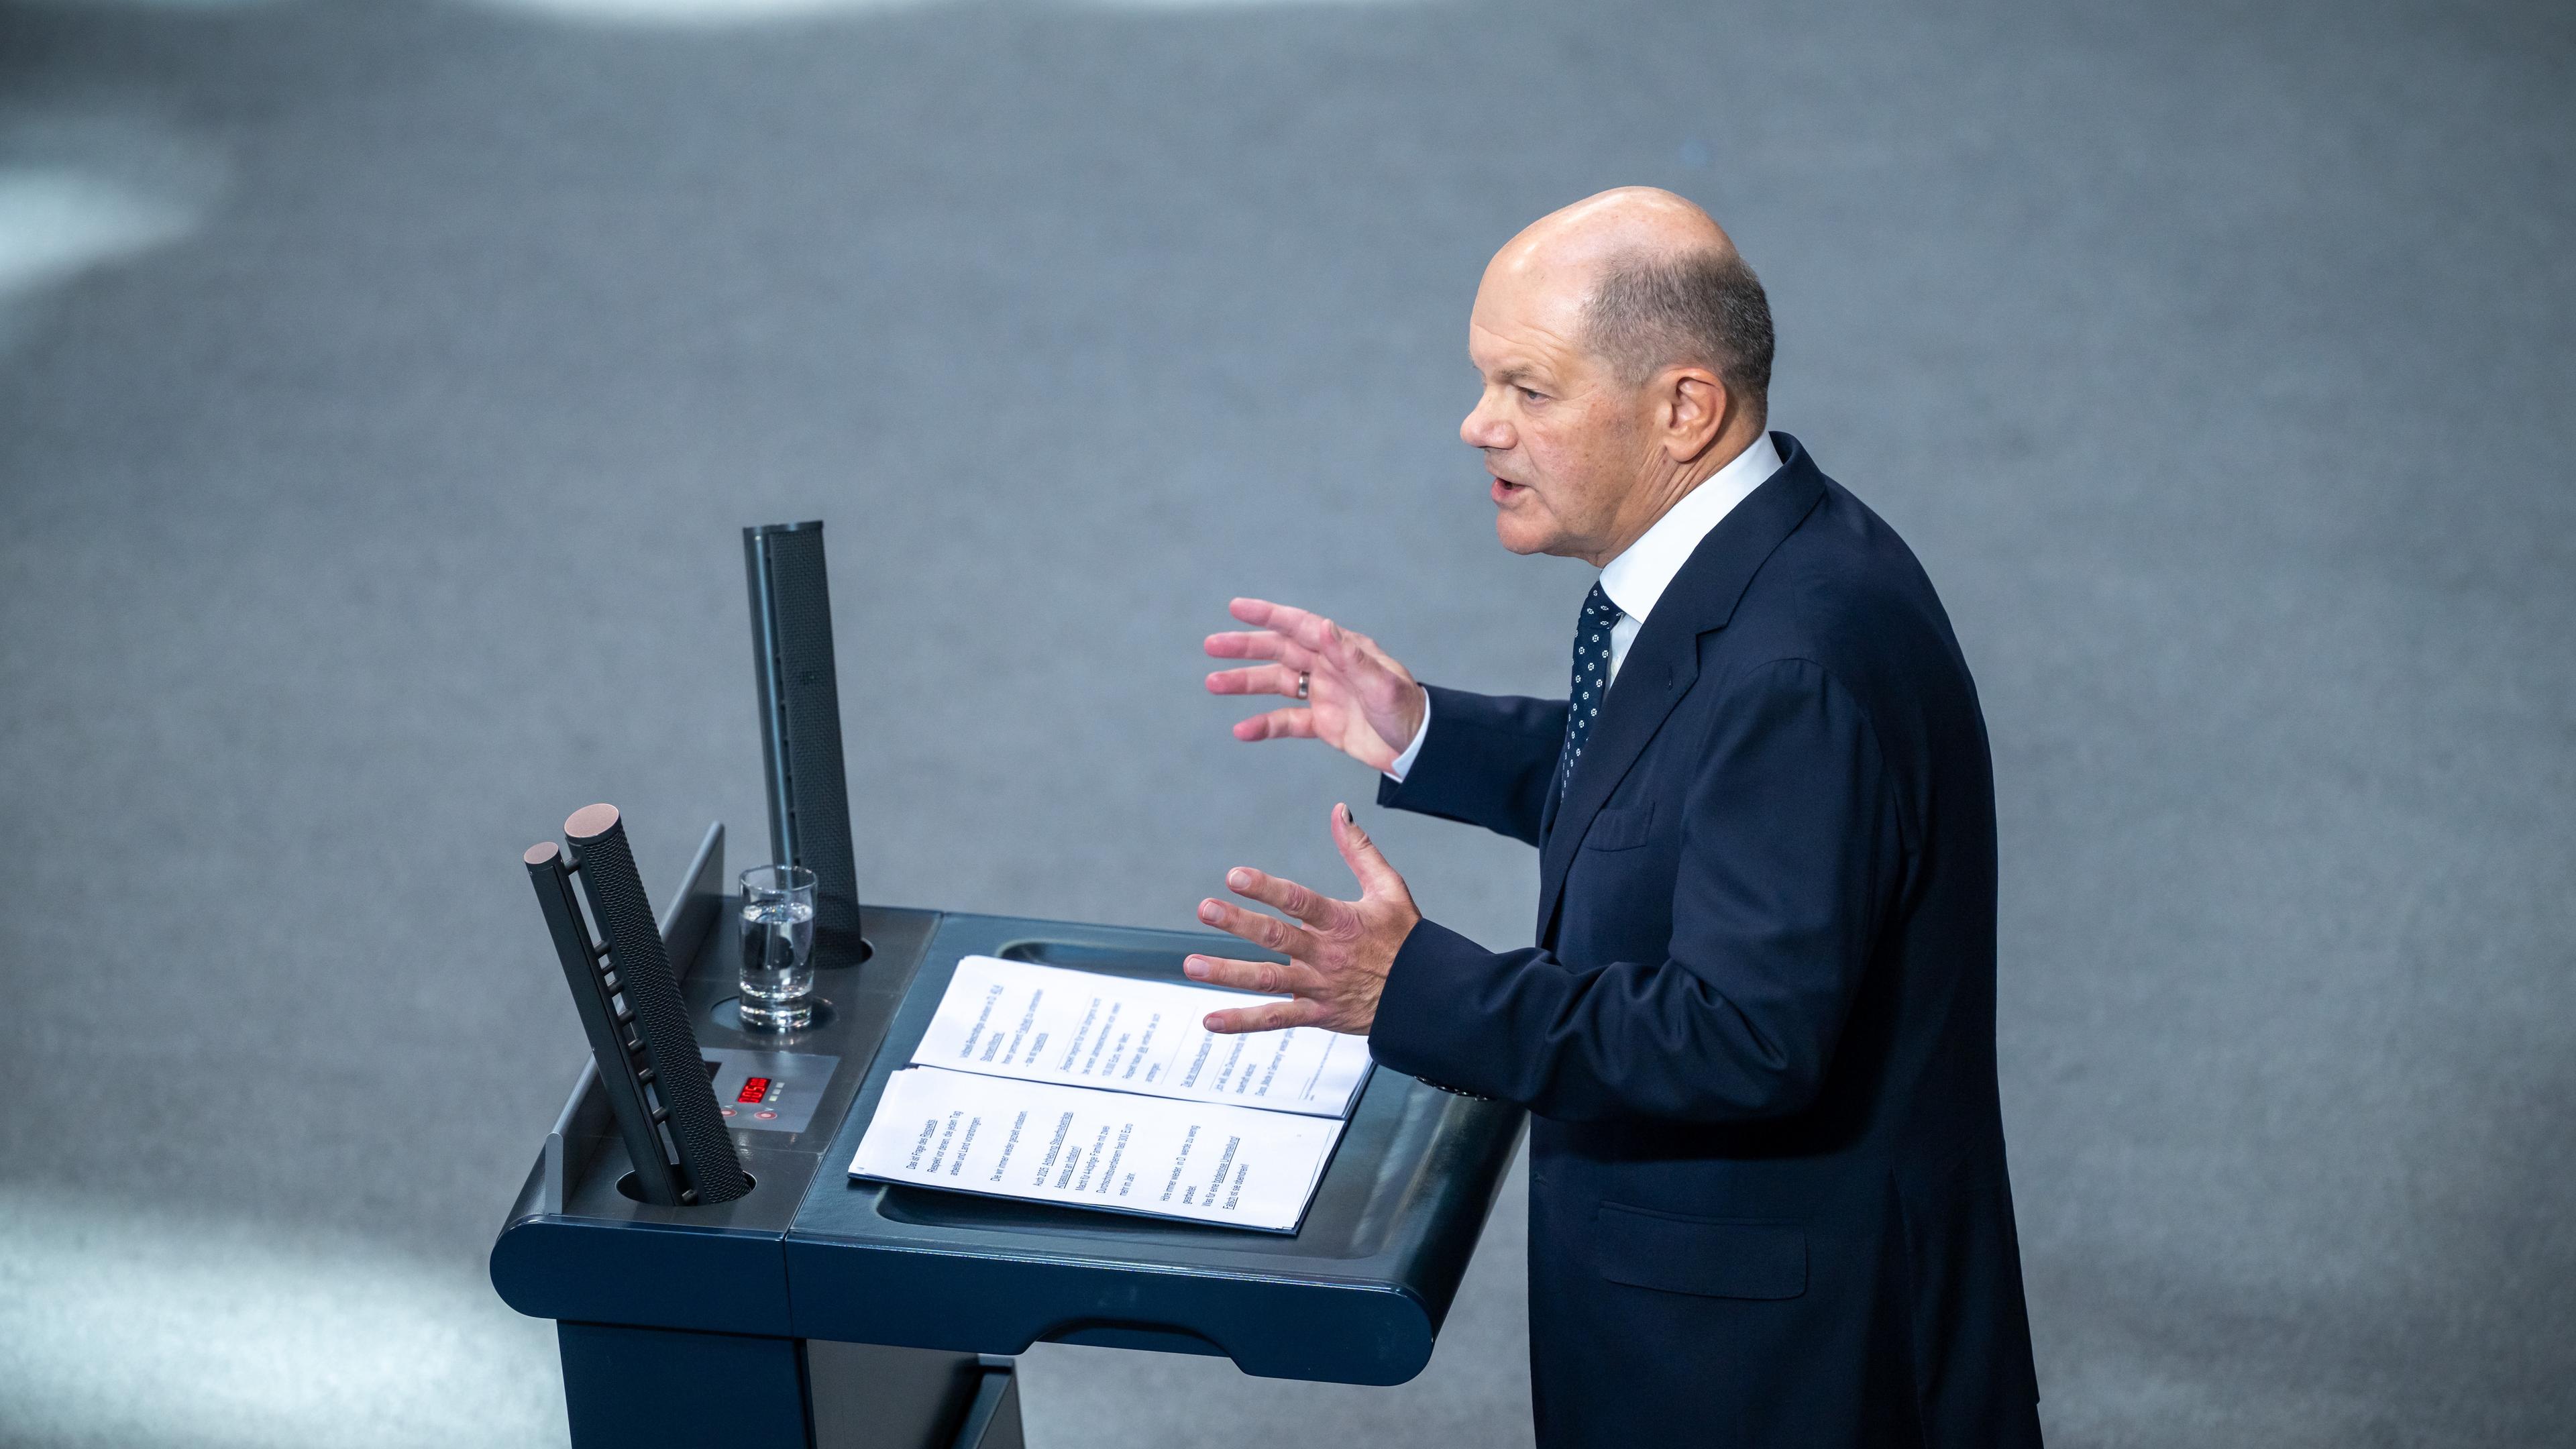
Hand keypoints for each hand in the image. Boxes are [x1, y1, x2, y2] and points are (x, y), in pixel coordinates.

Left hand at [1185, 804, 1421, 1035]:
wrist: (1427, 995)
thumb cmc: (1407, 940)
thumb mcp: (1389, 888)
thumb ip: (1359, 850)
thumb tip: (1340, 811)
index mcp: (1341, 921)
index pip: (1299, 901)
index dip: (1267, 888)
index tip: (1235, 876)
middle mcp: (1326, 954)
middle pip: (1277, 938)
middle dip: (1239, 922)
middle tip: (1206, 909)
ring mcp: (1319, 986)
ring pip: (1267, 980)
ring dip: (1228, 972)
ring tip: (1192, 965)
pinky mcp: (1316, 1014)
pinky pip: (1275, 1019)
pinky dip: (1242, 1021)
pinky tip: (1210, 1019)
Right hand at [1206, 598, 1425, 772]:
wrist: (1420, 749)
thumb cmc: (1407, 710)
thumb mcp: (1382, 683)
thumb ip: (1351, 657)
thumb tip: (1324, 626)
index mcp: (1343, 649)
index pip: (1300, 626)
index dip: (1268, 615)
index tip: (1236, 608)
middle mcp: (1329, 666)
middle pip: (1280, 650)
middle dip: (1245, 647)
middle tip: (1211, 645)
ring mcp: (1324, 693)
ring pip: (1276, 683)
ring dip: (1245, 683)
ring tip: (1213, 684)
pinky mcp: (1323, 723)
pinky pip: (1286, 721)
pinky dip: (1263, 725)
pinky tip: (1241, 731)